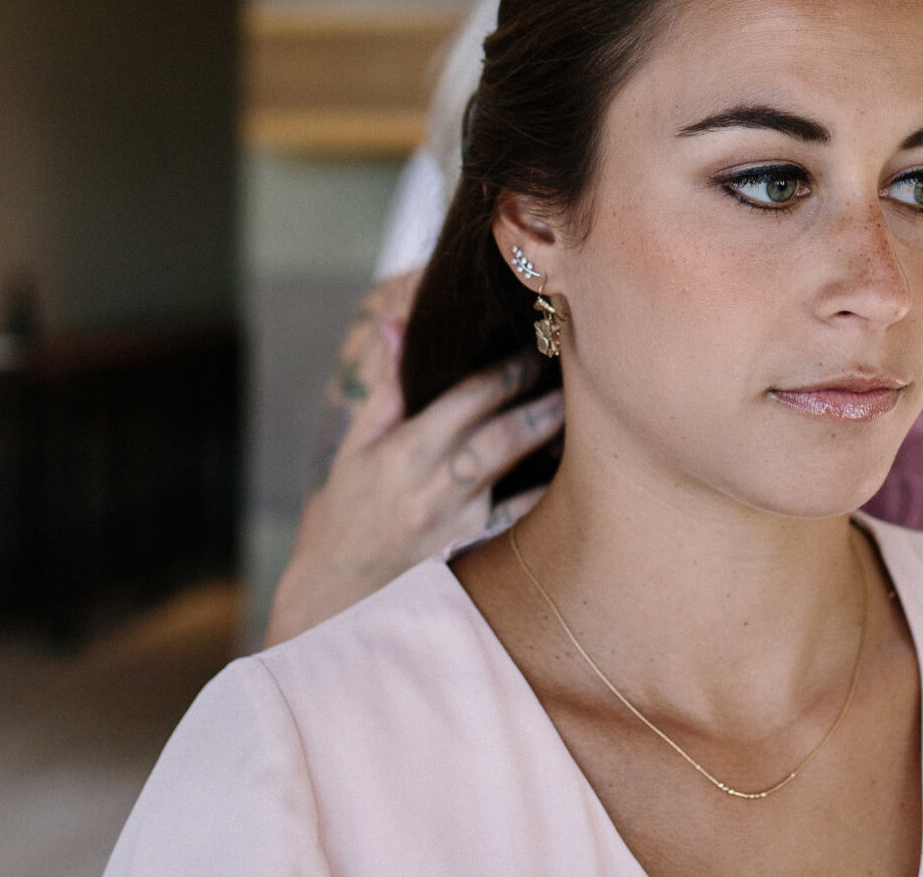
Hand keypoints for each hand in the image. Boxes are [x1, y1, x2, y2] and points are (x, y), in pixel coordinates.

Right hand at [264, 277, 561, 645]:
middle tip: (578, 373)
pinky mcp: (475, 556)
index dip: (510, 368)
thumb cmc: (345, 514)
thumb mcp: (355, 448)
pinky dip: (549, 495)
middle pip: (508, 435)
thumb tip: (397, 325)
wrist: (335, 597)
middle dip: (546, 401)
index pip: (470, 398)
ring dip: (556, 447)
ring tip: (588, 418)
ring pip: (525, 480)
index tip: (537, 344)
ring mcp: (460, 526)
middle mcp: (436, 488)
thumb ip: (388, 388)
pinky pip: (524, 521)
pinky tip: (576, 473)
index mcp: (406, 451)